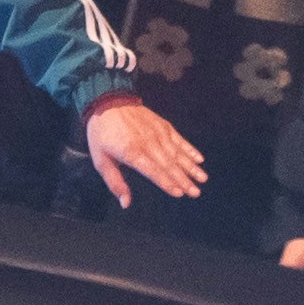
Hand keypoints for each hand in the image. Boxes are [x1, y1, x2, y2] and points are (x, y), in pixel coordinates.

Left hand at [87, 94, 206, 201]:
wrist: (108, 101)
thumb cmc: (102, 134)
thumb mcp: (100, 160)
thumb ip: (115, 183)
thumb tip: (125, 204)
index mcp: (132, 153)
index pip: (153, 171)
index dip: (167, 183)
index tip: (179, 193)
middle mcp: (149, 143)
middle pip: (169, 164)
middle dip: (184, 179)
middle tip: (196, 193)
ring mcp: (158, 133)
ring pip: (177, 153)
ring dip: (191, 167)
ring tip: (203, 179)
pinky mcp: (163, 126)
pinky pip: (179, 139)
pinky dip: (190, 149)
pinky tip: (199, 159)